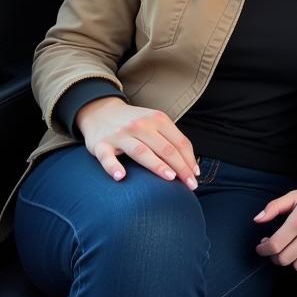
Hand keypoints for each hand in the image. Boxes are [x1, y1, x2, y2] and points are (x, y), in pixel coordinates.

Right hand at [76, 96, 198, 188]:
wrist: (100, 111)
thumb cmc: (135, 122)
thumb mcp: (154, 122)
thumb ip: (170, 139)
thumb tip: (190, 164)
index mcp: (158, 119)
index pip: (179, 142)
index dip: (189, 159)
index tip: (195, 175)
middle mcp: (140, 125)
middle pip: (165, 148)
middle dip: (181, 168)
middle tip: (191, 186)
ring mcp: (120, 135)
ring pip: (141, 151)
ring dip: (157, 165)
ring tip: (170, 178)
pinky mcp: (101, 145)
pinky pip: (107, 158)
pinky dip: (113, 167)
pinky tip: (121, 177)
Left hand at [254, 181, 296, 272]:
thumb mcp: (293, 196)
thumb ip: (273, 207)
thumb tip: (257, 220)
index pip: (274, 245)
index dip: (263, 249)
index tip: (261, 246)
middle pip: (284, 259)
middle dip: (274, 256)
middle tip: (275, 248)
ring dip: (291, 261)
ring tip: (290, 251)